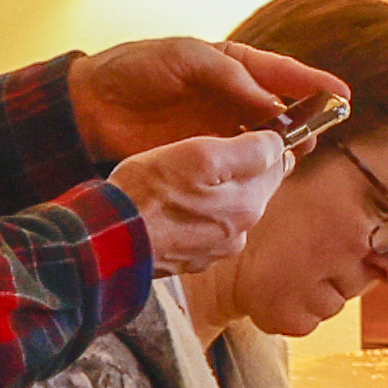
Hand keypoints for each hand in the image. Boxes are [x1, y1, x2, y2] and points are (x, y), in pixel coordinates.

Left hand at [72, 35, 335, 161]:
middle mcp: (231, 97)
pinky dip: (255, 166)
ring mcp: (217, 128)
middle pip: (280, 110)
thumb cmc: (134, 68)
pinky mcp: (201, 155)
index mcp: (230, 65)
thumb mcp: (187, 58)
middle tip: (324, 130)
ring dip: (283, 145)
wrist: (88, 105)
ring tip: (301, 151)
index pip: (280, 74)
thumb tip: (272, 104)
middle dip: (305, 119)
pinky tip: (269, 172)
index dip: (312, 84)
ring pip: (263, 139)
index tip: (342, 96)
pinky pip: (237, 162)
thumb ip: (232, 77)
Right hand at [112, 132, 286, 268]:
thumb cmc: (148, 194)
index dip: (264, 142)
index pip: (278, 163)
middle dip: (238, 168)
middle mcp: (240, 232)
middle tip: (206, 151)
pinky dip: (195, 213)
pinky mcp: (191, 258)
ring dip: (215, 191)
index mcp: (249, 204)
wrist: (108, 242)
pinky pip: (204, 227)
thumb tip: (278, 145)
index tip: (245, 129)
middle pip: (253, 187)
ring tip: (183, 177)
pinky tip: (172, 204)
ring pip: (227, 207)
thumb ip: (248, 151)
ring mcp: (215, 249)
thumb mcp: (200, 156)